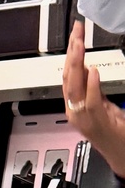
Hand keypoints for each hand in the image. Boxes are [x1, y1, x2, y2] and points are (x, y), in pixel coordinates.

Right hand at [62, 20, 124, 177]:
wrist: (119, 153)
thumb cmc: (112, 133)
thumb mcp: (102, 104)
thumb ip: (93, 89)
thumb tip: (89, 71)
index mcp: (74, 106)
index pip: (69, 75)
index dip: (70, 54)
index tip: (75, 35)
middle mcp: (75, 111)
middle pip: (69, 78)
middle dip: (72, 53)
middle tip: (76, 33)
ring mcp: (84, 117)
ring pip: (75, 87)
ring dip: (77, 64)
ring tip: (79, 46)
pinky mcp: (97, 121)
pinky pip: (92, 101)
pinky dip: (91, 86)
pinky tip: (93, 71)